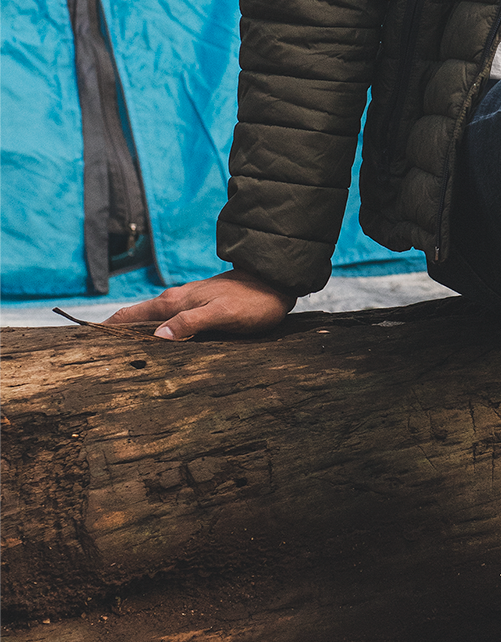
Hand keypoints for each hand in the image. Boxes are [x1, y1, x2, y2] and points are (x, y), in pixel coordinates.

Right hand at [102, 269, 296, 340]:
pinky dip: (153, 334)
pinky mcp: (198, 308)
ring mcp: (185, 303)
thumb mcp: (223, 315)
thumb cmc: (252, 302)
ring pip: (149, 321)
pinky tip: (154, 347)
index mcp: (173, 302)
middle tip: (93, 359)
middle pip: (134, 319)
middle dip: (113, 335)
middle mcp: (174, 300)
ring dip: (133, 336)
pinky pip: (166, 322)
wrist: (276, 283)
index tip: (83, 345)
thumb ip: (191, 323)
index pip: (128, 317)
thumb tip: (156, 338)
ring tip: (116, 357)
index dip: (105, 330)